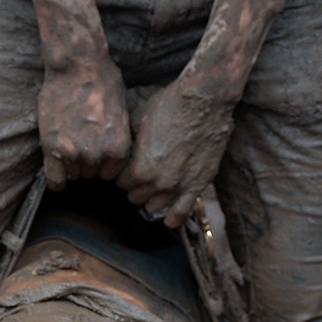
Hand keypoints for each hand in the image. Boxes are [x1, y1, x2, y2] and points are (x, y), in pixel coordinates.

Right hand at [37, 54, 130, 188]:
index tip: (94, 151)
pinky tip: (57, 175)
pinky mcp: (54, 147)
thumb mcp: (121, 110)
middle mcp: (99, 154)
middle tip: (78, 140)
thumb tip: (111, 145)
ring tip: (67, 142)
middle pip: (90, 173)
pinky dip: (56, 180)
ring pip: (73, 174)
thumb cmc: (102, 79)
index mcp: (119, 147)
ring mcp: (75, 152)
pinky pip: (55, 179)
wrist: (77, 64)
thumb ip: (116, 135)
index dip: (101, 162)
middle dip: (85, 161)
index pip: (109, 173)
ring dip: (69, 164)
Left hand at [116, 76, 235, 226]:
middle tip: (142, 171)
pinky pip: (181, 213)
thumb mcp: (136, 120)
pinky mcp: (197, 185)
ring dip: (151, 196)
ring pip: (153, 206)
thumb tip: (119, 150)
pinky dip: (173, 218)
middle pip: (135, 196)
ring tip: (155, 183)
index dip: (122, 172)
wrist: (203, 101)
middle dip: (135, 184)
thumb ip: (127, 143)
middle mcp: (156, 183)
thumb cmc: (168, 105)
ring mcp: (177, 187)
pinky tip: (169, 220)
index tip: (127, 165)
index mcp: (137, 169)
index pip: (120, 182)